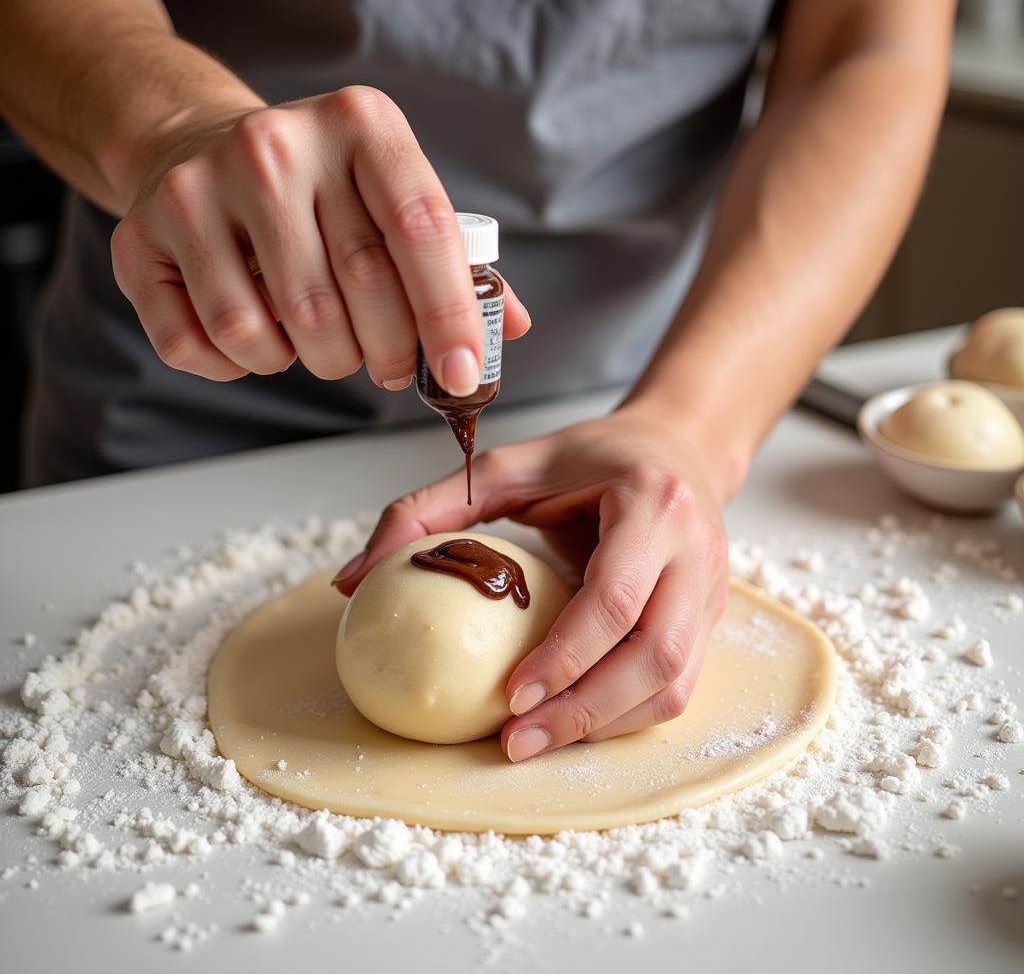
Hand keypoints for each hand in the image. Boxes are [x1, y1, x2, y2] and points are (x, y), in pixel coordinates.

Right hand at [110, 87, 529, 388]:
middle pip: (357, 290)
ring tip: (323, 340)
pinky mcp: (142, 235)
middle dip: (389, 353)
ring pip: (284, 329)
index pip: (422, 231)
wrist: (197, 146)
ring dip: (318, 360)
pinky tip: (262, 336)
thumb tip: (508, 326)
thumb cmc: (318, 190)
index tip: (461, 375)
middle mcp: (279, 145)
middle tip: (394, 366)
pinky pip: (209, 345)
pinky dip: (246, 365)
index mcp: (361, 125)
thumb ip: (455, 261)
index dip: (449, 315)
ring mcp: (203, 187)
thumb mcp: (393, 197)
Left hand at [333, 404, 730, 760]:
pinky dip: (624, 715)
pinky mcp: (711, 619)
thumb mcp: (509, 466)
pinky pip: (677, 686)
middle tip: (515, 740)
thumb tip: (353, 578)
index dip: (565, 655)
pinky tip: (574, 721)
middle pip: (654, 655)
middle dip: (583, 710)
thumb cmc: (592, 457)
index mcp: (653, 503)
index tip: (510, 695)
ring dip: (604, 724)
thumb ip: (430, 510)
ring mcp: (711, 591)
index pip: (615, 596)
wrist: (678, 449)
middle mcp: (695, 552)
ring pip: (673, 683)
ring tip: (538, 741)